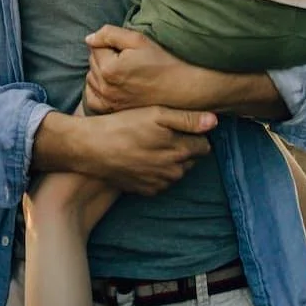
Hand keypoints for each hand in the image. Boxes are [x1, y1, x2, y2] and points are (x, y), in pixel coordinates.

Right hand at [34, 105, 215, 195]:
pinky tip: (140, 157)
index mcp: (181, 150)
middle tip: (161, 133)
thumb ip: (187, 119)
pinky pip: (161, 181)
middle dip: (183, 147)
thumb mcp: (155, 114)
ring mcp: (161, 183)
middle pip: (191, 159)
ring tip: (148, 144)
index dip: (193, 133)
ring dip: (170, 159)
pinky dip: (156, 171)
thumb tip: (214, 122)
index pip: (204, 145)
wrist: (91, 148)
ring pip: (177, 171)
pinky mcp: (146, 191)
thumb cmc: (122, 125)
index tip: (178, 125)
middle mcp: (175, 171)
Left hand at [83, 25, 186, 113]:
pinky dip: (97, 89)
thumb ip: (109, 34)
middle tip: (127, 59)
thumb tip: (89, 39)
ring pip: (91, 77)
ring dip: (101, 72)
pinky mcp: (111, 110)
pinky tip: (110, 85)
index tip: (126, 49)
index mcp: (109, 68)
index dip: (110, 44)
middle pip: (92, 62)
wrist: (179, 88)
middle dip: (105, 56)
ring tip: (123, 72)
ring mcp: (107, 101)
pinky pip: (92, 97)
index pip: (95, 47)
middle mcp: (105, 87)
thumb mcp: (138, 40)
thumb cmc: (160, 62)